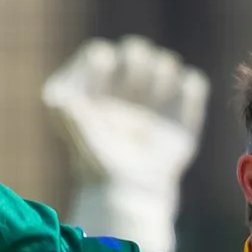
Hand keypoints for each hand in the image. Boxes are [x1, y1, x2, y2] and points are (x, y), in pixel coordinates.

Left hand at [42, 37, 208, 251]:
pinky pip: (193, 85)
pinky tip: (182, 95)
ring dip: (163, 69)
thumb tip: (58, 99)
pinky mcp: (180, 119)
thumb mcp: (82, 143)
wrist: (131, 199)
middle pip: (135, 52)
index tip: (105, 69)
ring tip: (156, 94)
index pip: (99, 55)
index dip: (102, 59)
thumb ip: (71, 119)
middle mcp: (122, 94)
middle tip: (137, 81)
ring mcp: (152, 105)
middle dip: (138, 57)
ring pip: (165, 64)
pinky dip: (190, 87)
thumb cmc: (100, 171)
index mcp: (93, 94)